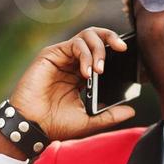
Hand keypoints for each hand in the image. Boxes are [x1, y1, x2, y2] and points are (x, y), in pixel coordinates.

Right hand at [0, 27, 136, 157]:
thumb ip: (110, 115)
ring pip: (86, 36)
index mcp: (81, 75)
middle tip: (121, 48)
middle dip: (111, 38)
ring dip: (98, 49)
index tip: (129, 56)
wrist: (32, 127)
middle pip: (96, 38)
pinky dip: (85, 55)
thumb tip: (131, 111)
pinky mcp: (51, 54)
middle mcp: (72, 63)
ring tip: (100, 69)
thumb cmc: (55, 124)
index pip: (102, 53)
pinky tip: (87, 72)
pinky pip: (75, 44)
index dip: (115, 51)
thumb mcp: (89, 120)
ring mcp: (62, 57)